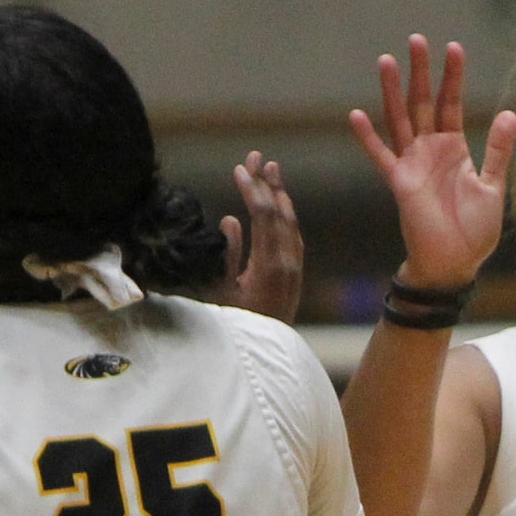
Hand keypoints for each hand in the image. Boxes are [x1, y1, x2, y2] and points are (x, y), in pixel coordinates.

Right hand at [218, 151, 303, 322]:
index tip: (240, 168)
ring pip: (291, 225)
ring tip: (271, 172)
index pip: (264, 216)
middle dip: (268, 184)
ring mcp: (294, 270)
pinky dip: (285, 216)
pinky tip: (279, 206)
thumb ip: (229, 254)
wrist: (263, 359)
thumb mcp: (221, 292)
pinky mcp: (294, 277)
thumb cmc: (234, 327)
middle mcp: (288, 264)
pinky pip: (293, 238)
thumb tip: (231, 219)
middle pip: (280, 214)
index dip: (252, 189)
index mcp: (269, 265)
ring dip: (280, 196)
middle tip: (257, 156)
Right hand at [349, 35, 515, 293]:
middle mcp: (430, 150)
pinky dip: (368, 138)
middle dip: (420, 72)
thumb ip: (498, 150)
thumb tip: (509, 113)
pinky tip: (355, 116)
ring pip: (400, 119)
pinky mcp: (399, 183)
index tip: (454, 47)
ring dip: (392, 91)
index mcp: (454, 148)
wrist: (455, 263)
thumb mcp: (493, 186)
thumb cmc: (474, 230)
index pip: (451, 103)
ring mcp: (412, 163)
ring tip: (386, 61)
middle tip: (416, 40)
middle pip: (423, 102)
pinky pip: (381, 156)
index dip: (452, 77)